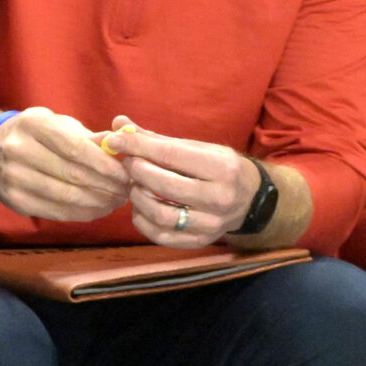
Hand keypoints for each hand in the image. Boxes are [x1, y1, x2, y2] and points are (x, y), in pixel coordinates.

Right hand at [0, 107, 131, 220]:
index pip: (76, 148)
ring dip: (97, 203)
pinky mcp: (14, 200)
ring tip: (116, 202)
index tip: (125, 174)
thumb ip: (90, 137)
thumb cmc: (36, 135)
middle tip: (126, 191)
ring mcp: (13, 177)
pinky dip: (81, 213)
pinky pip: (55, 212)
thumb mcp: (59, 125)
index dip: (104, 164)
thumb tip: (122, 148)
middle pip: (72, 175)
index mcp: (33, 124)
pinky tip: (97, 210)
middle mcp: (18, 150)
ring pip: (66, 197)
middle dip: (106, 186)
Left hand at [105, 121, 258, 247]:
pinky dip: (142, 220)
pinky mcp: (200, 241)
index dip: (138, 147)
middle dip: (137, 172)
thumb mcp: (197, 148)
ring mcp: (211, 224)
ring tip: (134, 185)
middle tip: (128, 164)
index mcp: (222, 167)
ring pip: (161, 215)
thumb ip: (157, 139)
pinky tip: (141, 206)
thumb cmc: (218, 168)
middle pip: (165, 186)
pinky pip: (161, 235)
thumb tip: (119, 124)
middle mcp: (220, 198)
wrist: (250, 199)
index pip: (171, 155)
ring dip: (138, 198)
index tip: (115, 140)